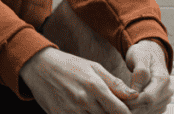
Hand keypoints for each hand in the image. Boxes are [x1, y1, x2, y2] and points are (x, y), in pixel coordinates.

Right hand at [20, 47, 137, 113]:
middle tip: (108, 108)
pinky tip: (85, 111)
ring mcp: (71, 111)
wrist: (38, 66)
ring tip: (95, 109)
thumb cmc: (70, 65)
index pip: (121, 112)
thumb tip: (135, 96)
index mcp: (95, 87)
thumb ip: (115, 84)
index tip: (127, 112)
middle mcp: (84, 101)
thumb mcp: (94, 68)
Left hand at [122, 40, 173, 113]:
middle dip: (132, 106)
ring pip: (148, 111)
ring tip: (120, 102)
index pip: (148, 98)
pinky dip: (137, 110)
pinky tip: (128, 104)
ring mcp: (165, 99)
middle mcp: (167, 91)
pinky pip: (149, 112)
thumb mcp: (139, 55)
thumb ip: (140, 72)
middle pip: (148, 107)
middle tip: (116, 101)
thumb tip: (136, 91)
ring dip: (134, 109)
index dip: (132, 101)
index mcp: (163, 79)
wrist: (151, 54)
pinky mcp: (160, 104)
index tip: (118, 97)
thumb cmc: (143, 53)